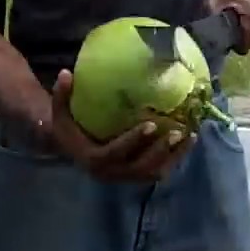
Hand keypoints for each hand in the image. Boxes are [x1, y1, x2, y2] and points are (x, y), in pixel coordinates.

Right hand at [48, 69, 194, 181]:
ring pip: (153, 173)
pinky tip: (188, 142)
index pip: (115, 153)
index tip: (152, 124)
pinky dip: (174, 159)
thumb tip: (66, 73)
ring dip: (173, 157)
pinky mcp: (134, 176)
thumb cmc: (67, 126)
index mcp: (92, 159)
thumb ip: (62, 94)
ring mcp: (124, 177)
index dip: (133, 141)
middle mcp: (110, 173)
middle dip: (160, 152)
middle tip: (179, 132)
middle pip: (140, 168)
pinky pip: (157, 172)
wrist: (70, 149)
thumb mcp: (59, 111)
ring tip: (190, 136)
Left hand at [206, 0, 249, 53]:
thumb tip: (210, 42)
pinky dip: (249, 23)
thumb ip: (214, 25)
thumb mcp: (213, 3)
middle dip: (238, 35)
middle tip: (228, 19)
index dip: (231, 41)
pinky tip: (241, 12)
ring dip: (244, 29)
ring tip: (234, 13)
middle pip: (249, 41)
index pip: (243, 46)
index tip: (224, 30)